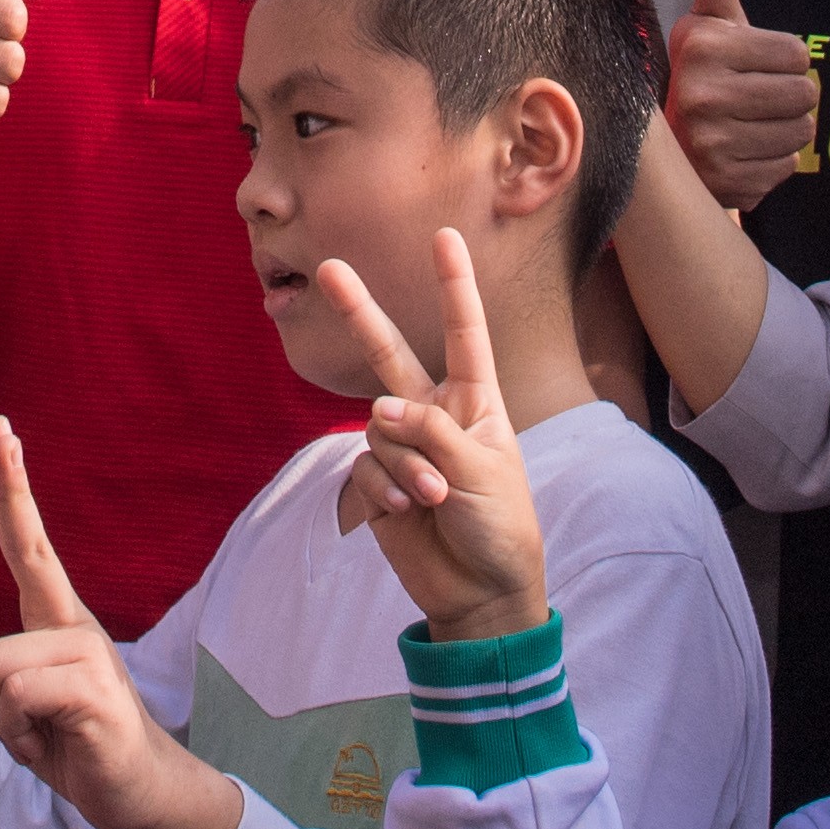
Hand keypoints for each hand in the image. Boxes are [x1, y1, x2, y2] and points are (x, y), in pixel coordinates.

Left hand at [0, 420, 238, 828]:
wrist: (139, 794)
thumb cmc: (75, 745)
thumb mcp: (12, 713)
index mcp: (57, 620)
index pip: (27, 542)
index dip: (10, 486)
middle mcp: (76, 627)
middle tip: (32, 733)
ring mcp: (91, 657)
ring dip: (7, 727)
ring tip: (48, 739)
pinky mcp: (96, 694)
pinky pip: (19, 698)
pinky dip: (23, 738)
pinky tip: (58, 747)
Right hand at [319, 229, 547, 645]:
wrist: (482, 592)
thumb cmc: (500, 525)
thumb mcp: (482, 470)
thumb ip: (430, 431)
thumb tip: (378, 410)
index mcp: (475, 402)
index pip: (465, 333)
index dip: (454, 285)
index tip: (445, 236)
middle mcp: (435, 414)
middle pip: (390, 354)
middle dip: (359, 311)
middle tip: (329, 266)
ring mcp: (404, 447)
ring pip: (379, 427)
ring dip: (405, 463)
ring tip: (433, 497)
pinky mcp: (381, 483)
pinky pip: (369, 466)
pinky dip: (388, 487)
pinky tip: (409, 510)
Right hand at [666, 0, 816, 206]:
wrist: (670, 151)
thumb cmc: (703, 76)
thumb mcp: (707, 25)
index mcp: (702, 47)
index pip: (797, 53)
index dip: (783, 60)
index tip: (751, 66)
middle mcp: (703, 94)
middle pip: (804, 94)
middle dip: (788, 96)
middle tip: (754, 99)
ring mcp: (714, 144)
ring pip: (801, 133)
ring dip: (784, 130)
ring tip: (749, 125)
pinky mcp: (728, 183)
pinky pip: (787, 166)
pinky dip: (773, 162)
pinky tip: (744, 153)